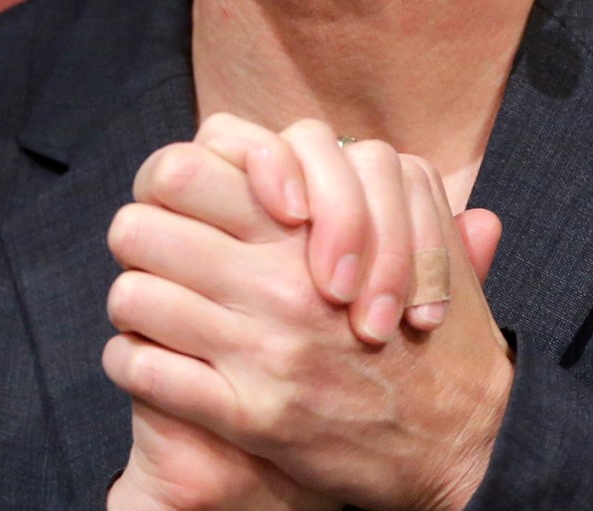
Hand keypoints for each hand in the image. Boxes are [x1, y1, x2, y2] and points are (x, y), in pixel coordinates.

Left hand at [105, 132, 513, 510]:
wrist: (462, 443)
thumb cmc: (438, 337)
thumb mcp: (425, 236)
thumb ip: (380, 188)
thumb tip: (322, 149)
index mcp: (316, 230)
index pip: (187, 166)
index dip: (174, 179)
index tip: (188, 203)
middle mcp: (282, 283)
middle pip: (141, 226)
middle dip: (140, 236)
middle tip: (153, 252)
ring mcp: (261, 350)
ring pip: (132, 295)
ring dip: (135, 301)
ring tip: (151, 308)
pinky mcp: (248, 415)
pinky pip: (144, 369)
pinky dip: (130, 362)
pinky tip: (149, 361)